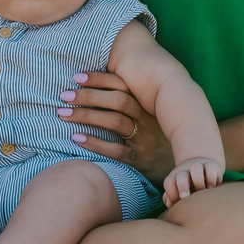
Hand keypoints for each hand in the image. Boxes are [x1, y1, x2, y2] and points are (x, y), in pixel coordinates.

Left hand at [55, 71, 174, 183]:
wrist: (179, 166)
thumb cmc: (154, 134)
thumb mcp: (148, 114)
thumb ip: (128, 99)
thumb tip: (94, 82)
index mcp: (146, 103)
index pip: (123, 85)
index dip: (99, 79)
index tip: (76, 77)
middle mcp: (147, 118)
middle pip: (119, 101)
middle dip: (89, 96)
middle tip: (64, 95)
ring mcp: (144, 139)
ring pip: (116, 122)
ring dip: (87, 116)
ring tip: (63, 114)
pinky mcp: (139, 160)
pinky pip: (116, 151)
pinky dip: (95, 143)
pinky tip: (76, 137)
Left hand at [162, 157, 224, 205]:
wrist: (203, 169)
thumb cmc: (189, 187)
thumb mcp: (179, 192)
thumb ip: (171, 198)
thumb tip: (169, 204)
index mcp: (175, 178)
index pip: (169, 182)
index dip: (171, 193)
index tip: (177, 204)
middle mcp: (185, 171)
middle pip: (181, 176)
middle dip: (182, 187)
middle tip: (185, 197)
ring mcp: (198, 166)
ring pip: (196, 168)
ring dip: (198, 182)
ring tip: (202, 193)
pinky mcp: (211, 165)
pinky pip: (210, 168)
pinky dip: (211, 179)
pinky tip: (211, 188)